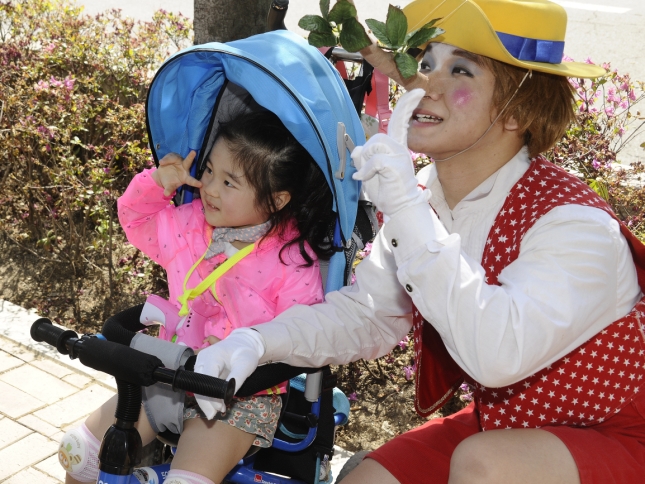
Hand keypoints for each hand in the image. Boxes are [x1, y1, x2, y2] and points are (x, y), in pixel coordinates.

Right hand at [152, 150, 201, 196]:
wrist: (162, 176)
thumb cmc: (169, 182)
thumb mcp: (169, 187)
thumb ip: (169, 189)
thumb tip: (166, 194)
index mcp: (185, 178)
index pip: (191, 180)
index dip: (195, 182)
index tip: (200, 184)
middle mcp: (184, 168)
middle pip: (188, 162)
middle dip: (190, 157)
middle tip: (193, 152)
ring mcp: (179, 161)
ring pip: (176, 158)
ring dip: (169, 159)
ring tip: (162, 163)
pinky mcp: (174, 157)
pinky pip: (170, 156)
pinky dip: (165, 159)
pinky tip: (161, 162)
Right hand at [194, 328, 265, 418]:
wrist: (244, 343)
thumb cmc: (245, 352)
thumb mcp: (246, 364)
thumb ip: (237, 379)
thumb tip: (227, 396)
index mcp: (212, 356)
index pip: (207, 379)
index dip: (211, 395)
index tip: (220, 408)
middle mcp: (202, 359)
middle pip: (198, 384)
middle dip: (206, 402)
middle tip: (216, 414)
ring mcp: (200, 364)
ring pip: (198, 387)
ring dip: (206, 401)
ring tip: (219, 410)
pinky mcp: (202, 370)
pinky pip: (202, 385)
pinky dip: (208, 395)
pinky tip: (217, 404)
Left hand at [352, 89, 427, 217]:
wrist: (399, 208)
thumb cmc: (386, 191)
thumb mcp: (369, 171)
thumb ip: (364, 157)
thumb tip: (356, 150)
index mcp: (397, 148)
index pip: (401, 121)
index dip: (408, 105)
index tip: (419, 91)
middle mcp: (401, 149)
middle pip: (377, 138)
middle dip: (366, 154)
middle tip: (365, 170)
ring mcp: (401, 157)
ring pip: (375, 146)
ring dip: (366, 162)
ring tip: (368, 175)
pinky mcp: (396, 165)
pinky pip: (375, 161)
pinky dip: (366, 171)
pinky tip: (364, 179)